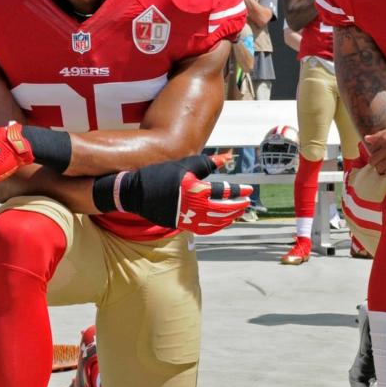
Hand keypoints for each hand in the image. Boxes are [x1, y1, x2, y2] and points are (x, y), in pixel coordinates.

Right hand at [111, 154, 252, 234]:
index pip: (223, 192)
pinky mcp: (181, 224)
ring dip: (229, 218)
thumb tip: (227, 157)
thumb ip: (207, 163)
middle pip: (223, 209)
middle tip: (247, 203)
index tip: (249, 190)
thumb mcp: (185, 164)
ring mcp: (186, 217)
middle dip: (237, 206)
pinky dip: (216, 226)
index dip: (238, 191)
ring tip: (238, 213)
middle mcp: (192, 206)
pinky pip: (204, 229)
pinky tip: (223, 222)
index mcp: (195, 189)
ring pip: (215, 222)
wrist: (136, 192)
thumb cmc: (161, 174)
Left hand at [363, 118, 385, 174]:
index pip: (371, 150)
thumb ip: (381, 134)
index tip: (381, 155)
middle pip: (373, 161)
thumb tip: (367, 138)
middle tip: (383, 164)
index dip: (376, 153)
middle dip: (377, 163)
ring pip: (380, 169)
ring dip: (383, 170)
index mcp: (385, 137)